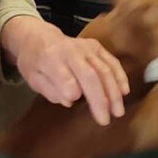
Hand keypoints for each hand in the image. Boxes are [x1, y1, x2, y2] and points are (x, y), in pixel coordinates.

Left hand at [0, 15, 128, 125]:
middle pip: (90, 75)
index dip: (69, 87)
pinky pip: (112, 62)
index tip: (74, 100)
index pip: (63, 74)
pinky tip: (124, 92)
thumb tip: (70, 99)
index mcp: (50, 58)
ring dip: (114, 92)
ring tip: (118, 112)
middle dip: (99, 99)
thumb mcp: (32, 77)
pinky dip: (120, 77)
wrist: (40, 37)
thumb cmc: (36, 62)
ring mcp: (87, 48)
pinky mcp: (98, 47)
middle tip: (105, 120)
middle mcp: (72, 50)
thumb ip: (49, 89)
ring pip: (105, 70)